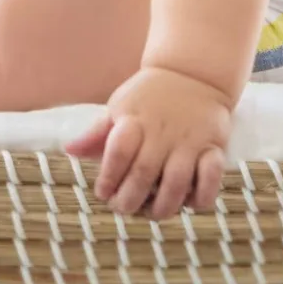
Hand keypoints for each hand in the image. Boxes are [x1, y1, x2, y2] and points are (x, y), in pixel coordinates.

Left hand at [64, 66, 230, 219]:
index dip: (108, 176)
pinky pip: (212, 175)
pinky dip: (202, 194)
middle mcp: (161, 131)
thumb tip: (69, 150)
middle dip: (130, 199)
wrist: (192, 72)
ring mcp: (189, 139)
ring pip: (177, 182)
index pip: (118, 151)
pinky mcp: (213, 144)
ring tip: (152, 211)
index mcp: (135, 119)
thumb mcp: (121, 106)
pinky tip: (189, 201)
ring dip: (163, 206)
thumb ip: (98, 132)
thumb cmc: (150, 96)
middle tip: (123, 208)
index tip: (102, 192)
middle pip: (144, 172)